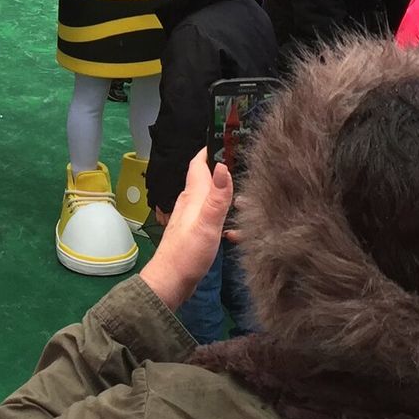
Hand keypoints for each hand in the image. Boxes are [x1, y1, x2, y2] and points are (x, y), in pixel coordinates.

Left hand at [139, 149, 234, 311]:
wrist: (170, 282)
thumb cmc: (187, 253)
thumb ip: (217, 197)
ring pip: (210, 196)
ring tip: (248, 188)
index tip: (229, 135)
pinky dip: (224, 211)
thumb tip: (222, 164)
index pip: (199, 163)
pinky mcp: (195, 232)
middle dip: (223, 167)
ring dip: (225, 190)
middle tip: (247, 161)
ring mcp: (192, 217)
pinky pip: (211, 214)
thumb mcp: (206, 224)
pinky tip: (234, 220)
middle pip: (206, 177)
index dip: (211, 148)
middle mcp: (191, 202)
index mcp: (193, 195)